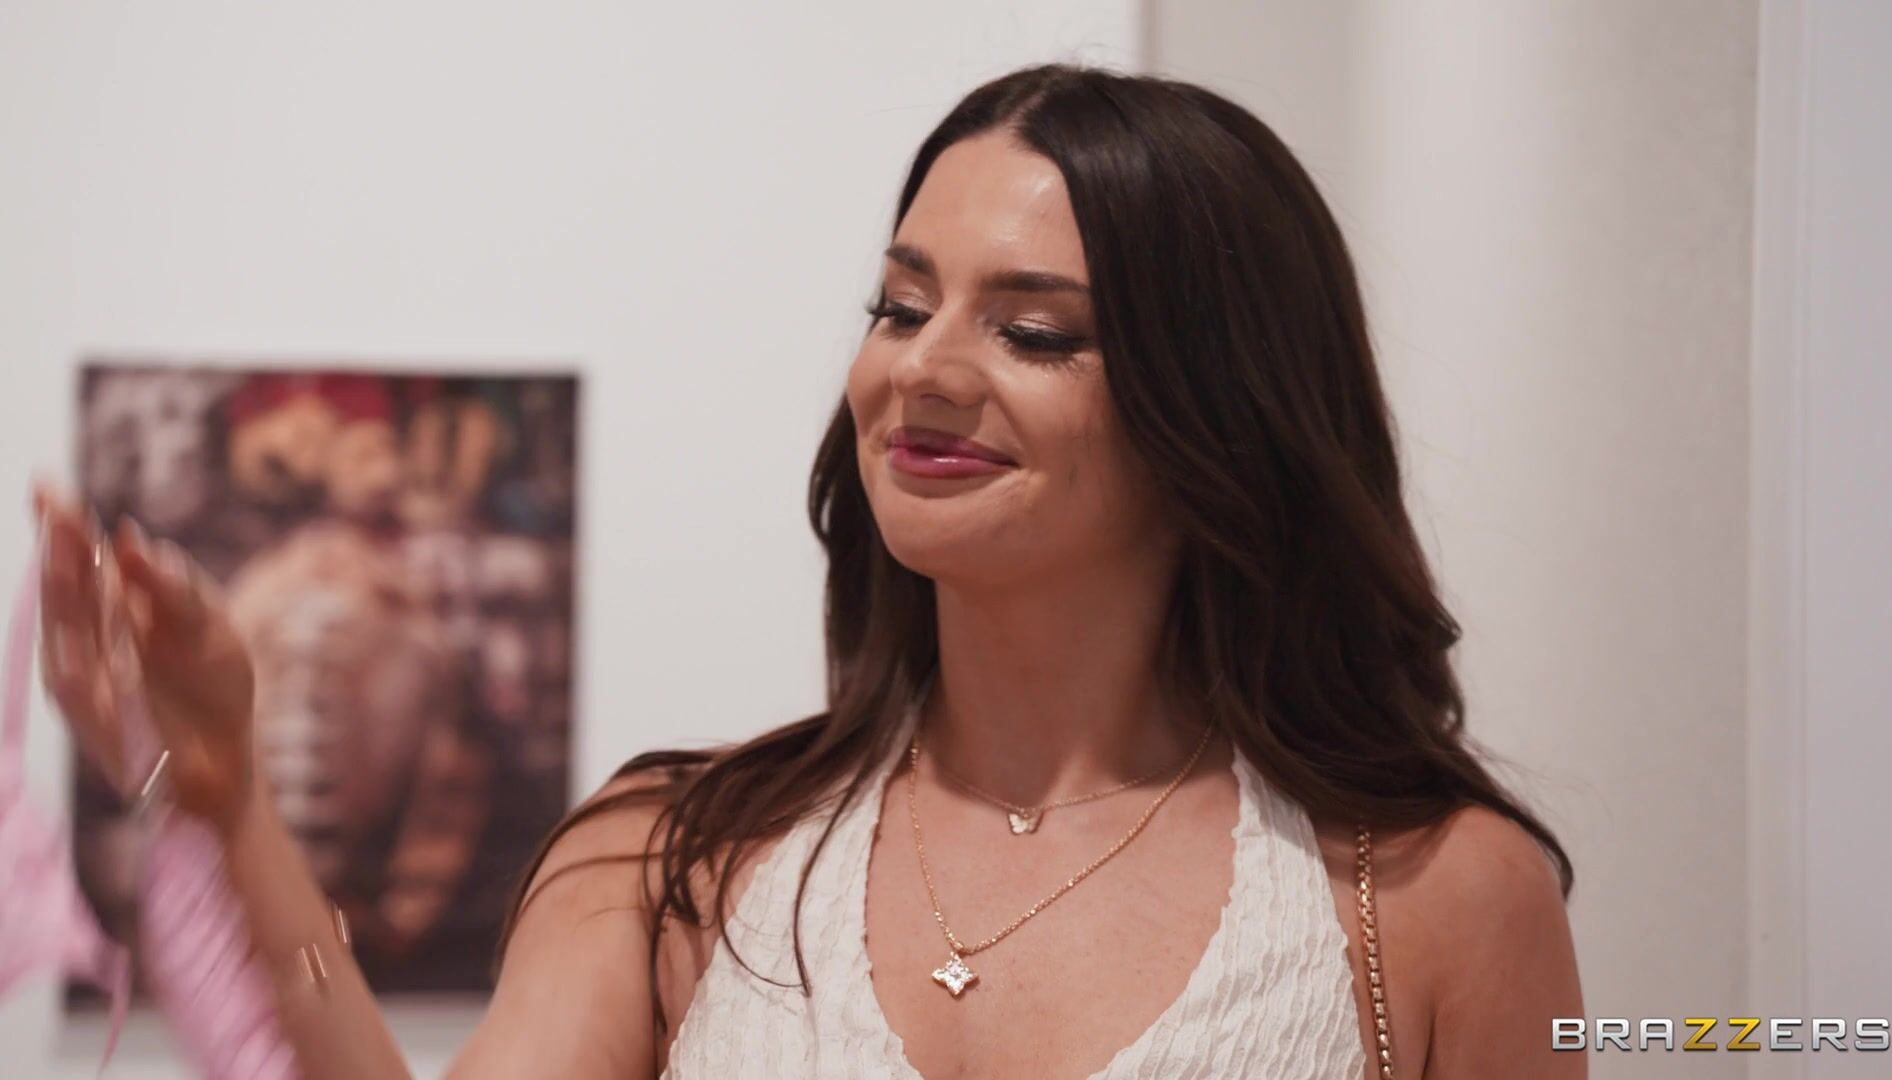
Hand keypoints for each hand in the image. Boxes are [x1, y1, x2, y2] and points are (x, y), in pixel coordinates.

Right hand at [34, 481, 258, 833]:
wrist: (223, 765)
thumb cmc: (216, 694)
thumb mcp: (210, 628)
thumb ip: (173, 587)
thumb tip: (127, 537)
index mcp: (122, 610)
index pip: (86, 560)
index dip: (66, 525)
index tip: (48, 486)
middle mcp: (93, 638)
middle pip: (68, 582)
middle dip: (58, 542)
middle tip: (51, 499)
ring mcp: (84, 674)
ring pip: (62, 621)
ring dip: (59, 582)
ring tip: (58, 540)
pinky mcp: (86, 712)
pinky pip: (67, 674)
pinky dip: (66, 645)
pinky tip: (65, 615)